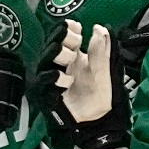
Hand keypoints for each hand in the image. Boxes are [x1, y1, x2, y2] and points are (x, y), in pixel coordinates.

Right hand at [44, 21, 130, 148]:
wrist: (96, 121)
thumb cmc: (100, 96)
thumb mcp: (104, 71)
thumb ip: (101, 50)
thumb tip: (99, 27)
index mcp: (73, 56)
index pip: (62, 35)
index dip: (66, 28)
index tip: (77, 28)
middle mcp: (59, 64)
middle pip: (52, 44)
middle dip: (63, 38)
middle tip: (76, 41)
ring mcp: (51, 78)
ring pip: (45, 59)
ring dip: (59, 54)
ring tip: (73, 58)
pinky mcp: (46, 93)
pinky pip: (44, 81)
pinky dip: (54, 77)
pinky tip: (66, 79)